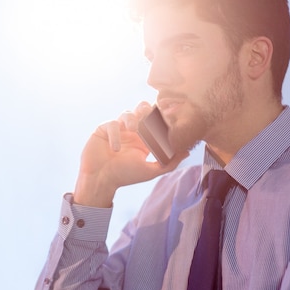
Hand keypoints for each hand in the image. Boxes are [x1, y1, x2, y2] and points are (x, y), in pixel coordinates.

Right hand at [73, 102, 187, 206]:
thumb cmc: (125, 176)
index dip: (161, 118)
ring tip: (133, 129)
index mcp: (145, 138)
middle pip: (142, 108)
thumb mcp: (150, 171)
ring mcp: (118, 128)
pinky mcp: (104, 129)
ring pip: (127, 112)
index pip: (156, 120)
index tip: (166, 121)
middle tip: (149, 120)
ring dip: (132, 119)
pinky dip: (116, 134)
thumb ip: (169, 162)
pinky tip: (116, 149)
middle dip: (146, 111)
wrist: (101, 180)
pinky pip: (112, 124)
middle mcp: (132, 130)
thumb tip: (187, 152)